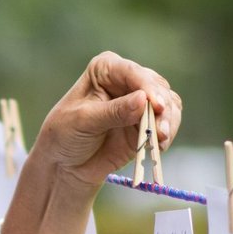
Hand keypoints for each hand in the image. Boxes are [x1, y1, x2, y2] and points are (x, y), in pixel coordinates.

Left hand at [33, 52, 182, 192]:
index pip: (132, 72)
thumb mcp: (84, 121)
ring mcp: (139, 102)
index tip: (157, 105)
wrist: (64, 165)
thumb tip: (144, 100)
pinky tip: (160, 146)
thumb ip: (114, 112)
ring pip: (168, 104)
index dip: (148, 87)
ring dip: (168, 122)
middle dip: (162, 108)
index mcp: (105, 69)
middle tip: (160, 131)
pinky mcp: (146, 123)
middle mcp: (126, 80)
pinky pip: (166, 123)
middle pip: (156, 87)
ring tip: (161, 140)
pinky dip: (167, 134)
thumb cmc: (65, 135)